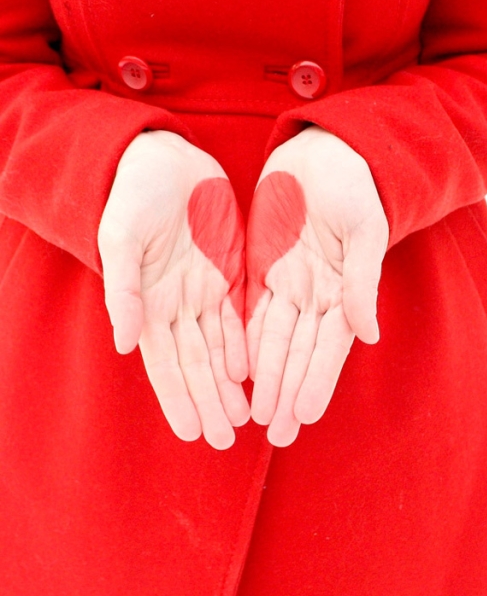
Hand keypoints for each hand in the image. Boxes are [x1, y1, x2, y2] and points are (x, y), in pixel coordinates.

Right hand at [98, 131, 249, 448]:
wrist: (164, 157)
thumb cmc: (134, 194)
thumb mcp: (123, 237)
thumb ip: (124, 290)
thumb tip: (125, 342)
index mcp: (149, 300)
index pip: (165, 361)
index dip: (178, 397)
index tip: (192, 432)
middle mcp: (178, 302)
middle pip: (197, 362)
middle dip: (210, 400)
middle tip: (227, 438)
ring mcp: (205, 288)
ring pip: (220, 346)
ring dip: (230, 383)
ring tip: (245, 416)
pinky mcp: (231, 269)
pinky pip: (240, 315)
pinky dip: (245, 345)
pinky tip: (254, 371)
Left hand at [246, 126, 388, 445]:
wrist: (327, 149)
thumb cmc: (355, 183)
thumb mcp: (365, 228)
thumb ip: (362, 281)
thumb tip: (369, 335)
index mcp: (343, 286)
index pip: (329, 345)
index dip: (316, 380)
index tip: (305, 416)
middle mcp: (316, 291)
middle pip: (300, 352)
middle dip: (288, 393)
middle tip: (276, 435)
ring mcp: (289, 280)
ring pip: (275, 339)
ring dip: (268, 379)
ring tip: (257, 416)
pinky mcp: (263, 265)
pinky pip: (253, 310)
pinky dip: (248, 342)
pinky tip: (240, 372)